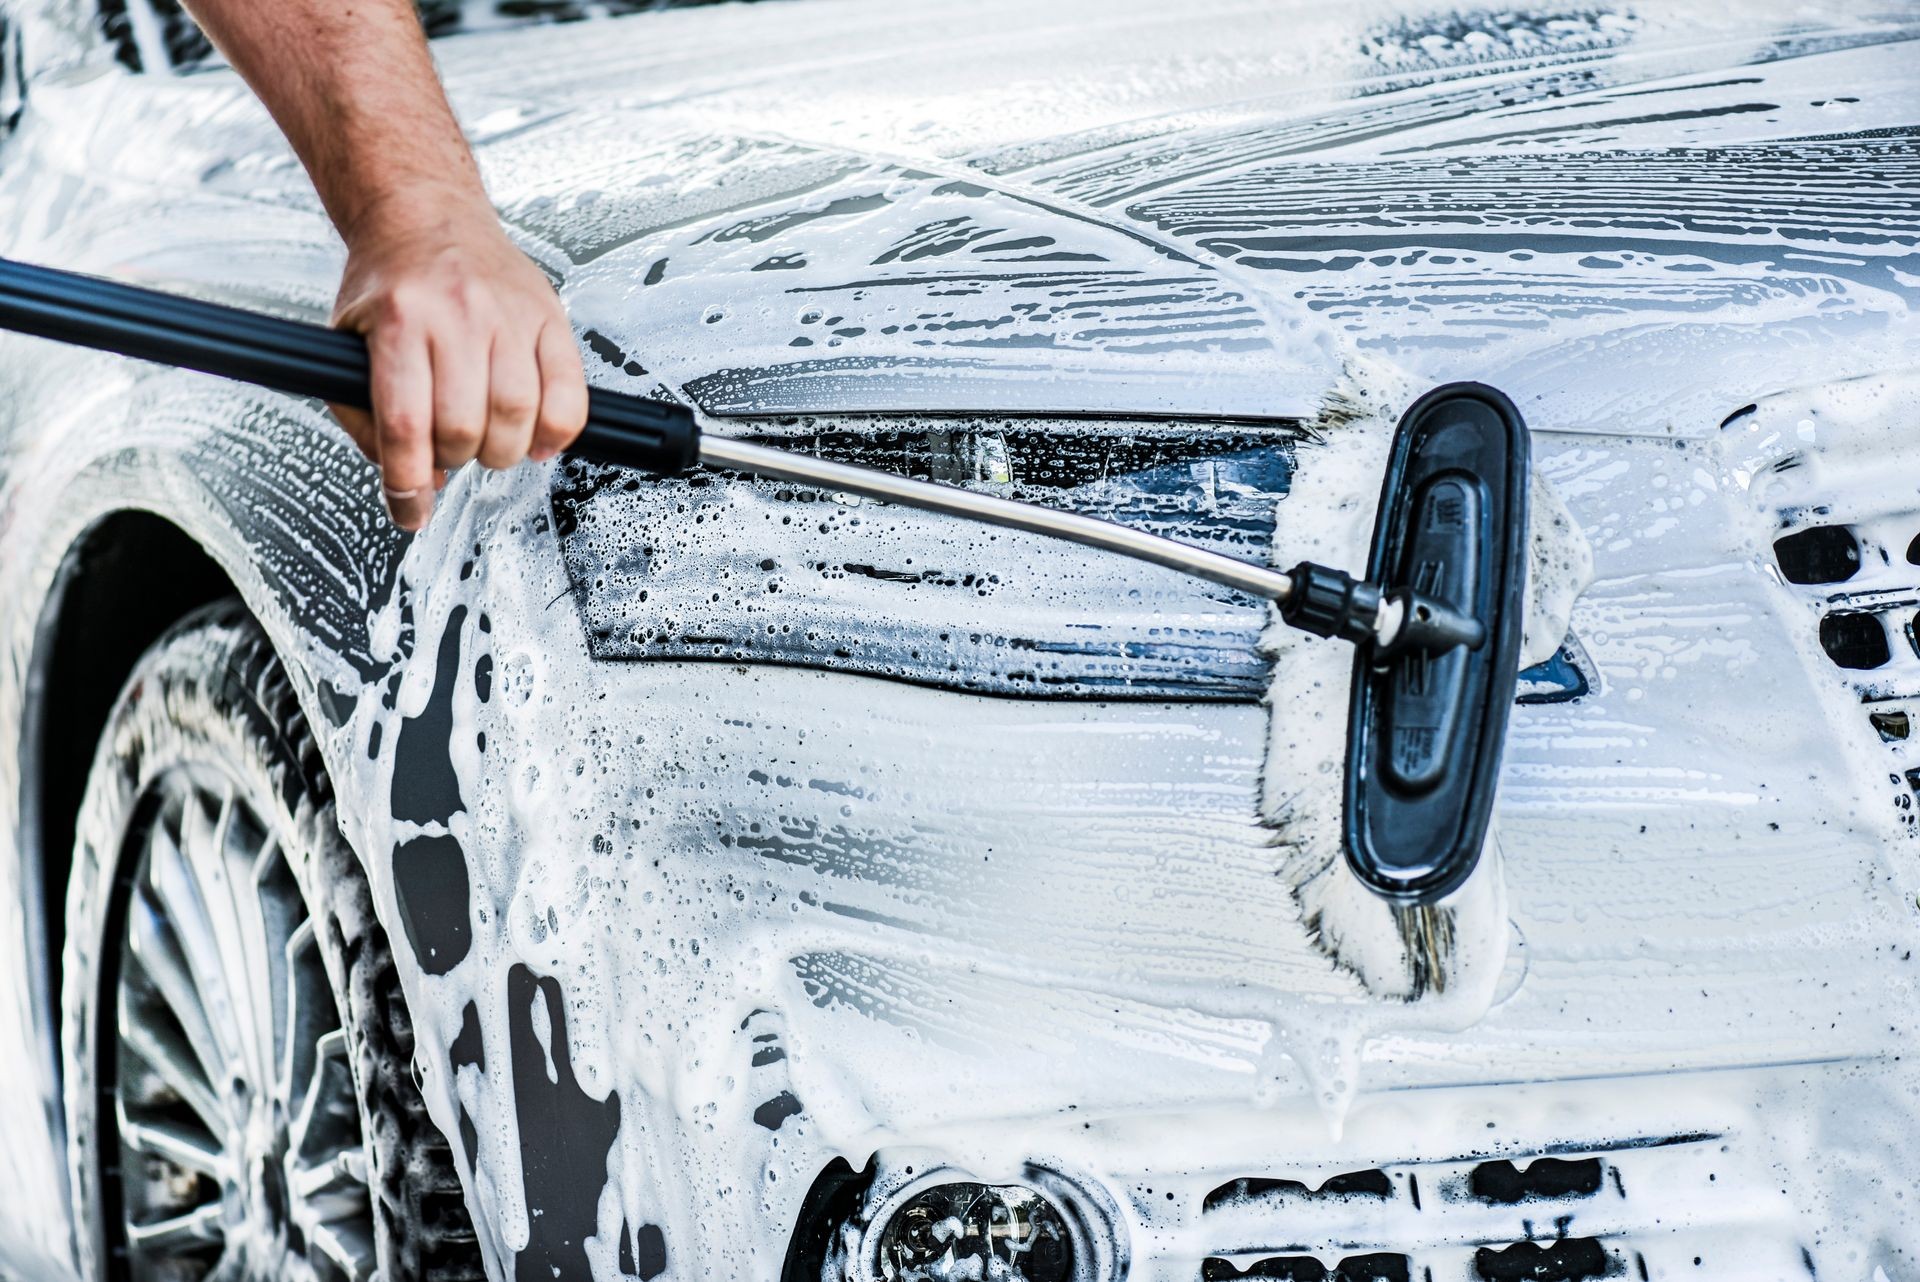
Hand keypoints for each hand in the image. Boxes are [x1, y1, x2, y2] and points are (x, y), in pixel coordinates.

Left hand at [330, 190, 587, 529]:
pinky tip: (536, 438)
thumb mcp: (347, 340)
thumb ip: (365, 414)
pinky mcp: (549, 316)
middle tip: (448, 453)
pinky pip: (568, 395)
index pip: (404, 425)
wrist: (426, 215)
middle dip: (454, 460)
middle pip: (463, 427)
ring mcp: (508, 314)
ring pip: (517, 417)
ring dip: (501, 451)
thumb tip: (411, 479)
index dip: (406, 484)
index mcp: (399, 319)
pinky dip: (557, 433)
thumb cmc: (390, 281)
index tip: (410, 511)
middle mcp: (457, 313)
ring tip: (487, 442)